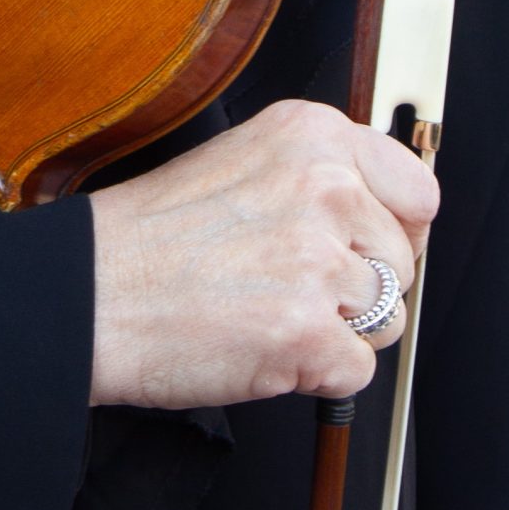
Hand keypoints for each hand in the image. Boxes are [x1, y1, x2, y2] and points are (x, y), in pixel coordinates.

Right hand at [87, 98, 437, 407]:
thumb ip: (318, 176)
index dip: (397, 231)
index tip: (368, 247)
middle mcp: (325, 186)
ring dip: (335, 330)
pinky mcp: (309, 330)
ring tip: (266, 310)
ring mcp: (319, 259)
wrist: (90, 295)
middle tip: (285, 285)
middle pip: (402, 262)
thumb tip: (388, 217)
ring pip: (386, 319)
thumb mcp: (242, 161)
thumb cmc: (152, 237)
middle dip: (359, 288)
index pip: (417, 190)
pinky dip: (316, 374)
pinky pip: (357, 371)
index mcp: (312, 135)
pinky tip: (264, 345)